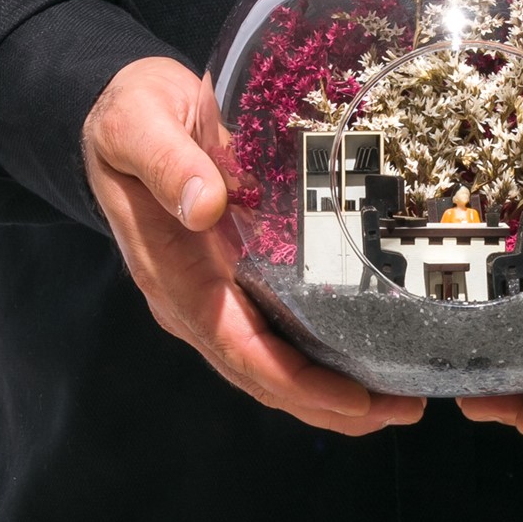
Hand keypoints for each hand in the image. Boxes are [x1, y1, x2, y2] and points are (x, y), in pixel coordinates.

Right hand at [82, 57, 424, 434]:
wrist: (119, 111)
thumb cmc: (129, 117)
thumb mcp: (139, 124)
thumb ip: (168, 162)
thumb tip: (204, 206)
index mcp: (173, 274)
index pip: (239, 348)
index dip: (298, 382)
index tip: (354, 400)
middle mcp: (193, 299)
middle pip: (264, 374)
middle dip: (331, 402)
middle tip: (403, 410)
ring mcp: (214, 294)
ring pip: (275, 363)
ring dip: (333, 388)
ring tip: (399, 399)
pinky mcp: (234, 278)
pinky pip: (279, 331)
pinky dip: (324, 353)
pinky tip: (370, 351)